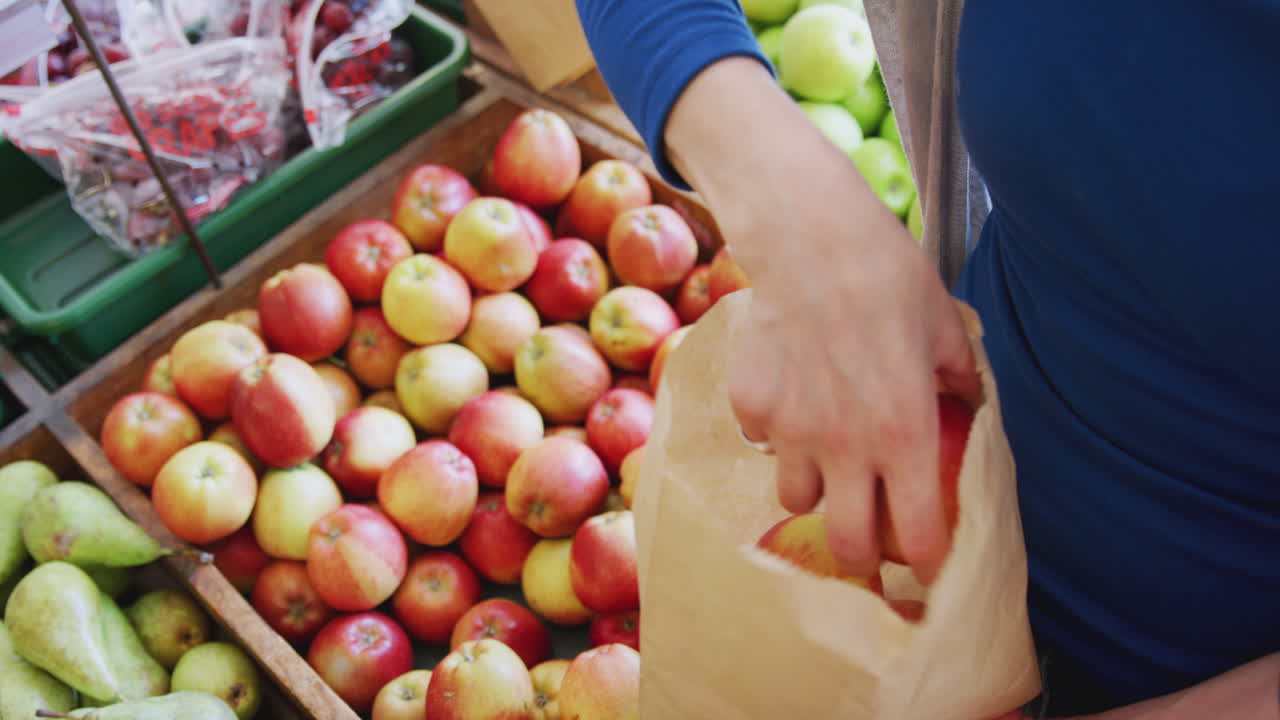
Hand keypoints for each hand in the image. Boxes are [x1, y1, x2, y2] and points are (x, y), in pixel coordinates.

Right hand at [665, 57, 980, 583]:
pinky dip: (775, 432)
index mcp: (904, 434)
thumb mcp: (943, 326)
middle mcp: (845, 447)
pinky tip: (790, 393)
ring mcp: (790, 431)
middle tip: (867, 532)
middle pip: (846, 546)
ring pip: (795, 498)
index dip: (927, 561)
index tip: (928, 561)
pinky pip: (761, 442)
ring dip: (815, 487)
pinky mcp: (751, 407)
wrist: (810, 238)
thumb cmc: (887, 275)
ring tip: (824, 451)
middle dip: (861, 552)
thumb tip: (965, 400)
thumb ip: (957, 377)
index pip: (917, 536)